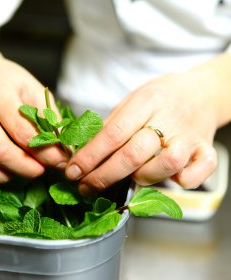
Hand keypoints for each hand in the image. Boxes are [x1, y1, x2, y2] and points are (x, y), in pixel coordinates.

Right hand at [0, 42, 66, 182]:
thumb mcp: (32, 89)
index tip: (60, 160)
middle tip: (45, 169)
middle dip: (28, 167)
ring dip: (12, 172)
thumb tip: (63, 144)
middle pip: (1, 150)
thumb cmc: (8, 82)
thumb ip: (47, 115)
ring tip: (30, 169)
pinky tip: (9, 170)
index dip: (45, 151)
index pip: (23, 132)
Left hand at [65, 53, 230, 194]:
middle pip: (134, 153)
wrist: (201, 93)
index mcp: (147, 101)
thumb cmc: (162, 99)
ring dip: (143, 177)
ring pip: (167, 165)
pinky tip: (170, 178)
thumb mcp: (133, 100)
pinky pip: (196, 175)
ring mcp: (191, 136)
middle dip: (104, 175)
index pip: (113, 133)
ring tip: (133, 176)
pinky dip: (182, 182)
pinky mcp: (207, 151)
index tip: (73, 171)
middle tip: (87, 186)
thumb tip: (84, 152)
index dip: (90, 156)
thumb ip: (112, 125)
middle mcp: (169, 118)